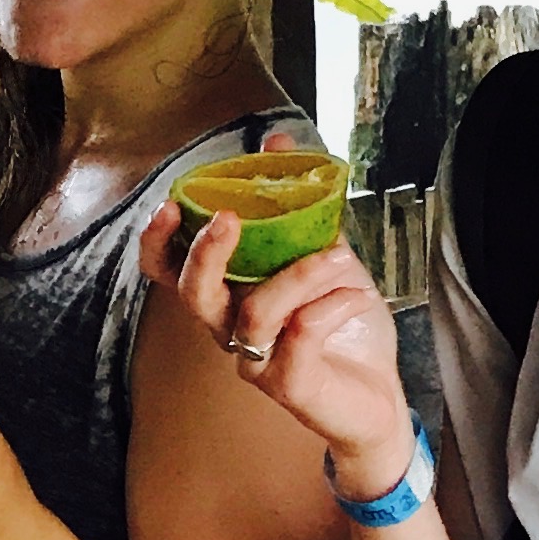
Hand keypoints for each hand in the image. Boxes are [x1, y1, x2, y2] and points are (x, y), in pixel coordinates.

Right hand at [155, 205, 415, 499]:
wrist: (379, 396)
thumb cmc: (344, 329)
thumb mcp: (327, 255)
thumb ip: (301, 209)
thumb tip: (277, 143)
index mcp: (230, 297)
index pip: (171, 274)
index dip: (159, 243)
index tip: (172, 204)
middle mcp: (232, 331)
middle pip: (194, 296)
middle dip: (205, 254)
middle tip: (230, 218)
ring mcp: (258, 362)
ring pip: (254, 314)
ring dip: (295, 276)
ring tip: (336, 258)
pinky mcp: (290, 387)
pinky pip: (300, 338)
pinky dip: (331, 307)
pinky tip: (358, 296)